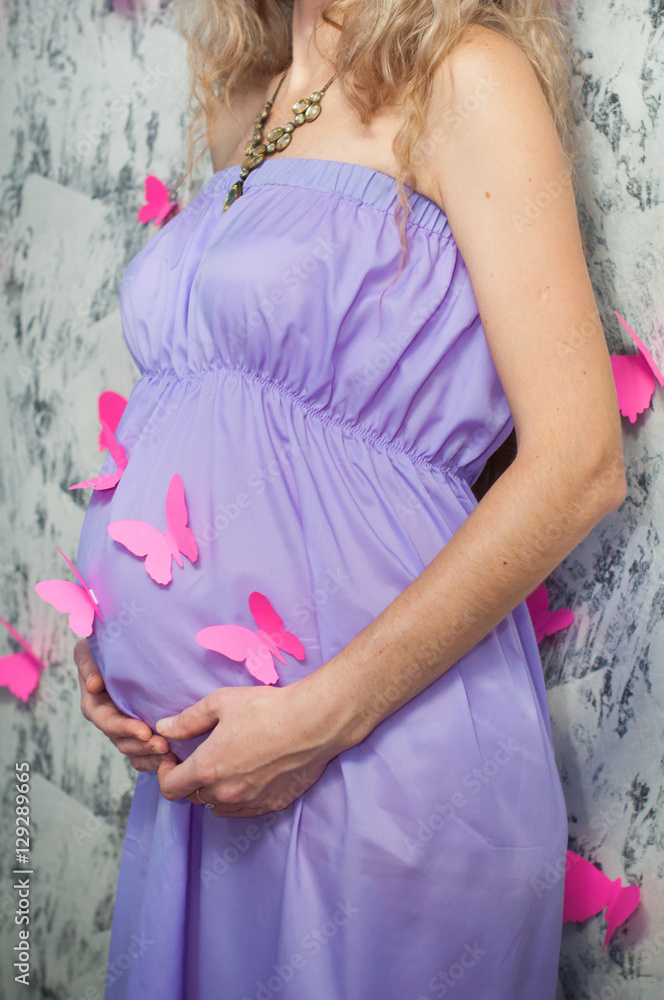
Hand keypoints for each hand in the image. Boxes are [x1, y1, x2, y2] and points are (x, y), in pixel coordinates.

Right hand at [75, 638, 176, 771]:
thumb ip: (87, 664)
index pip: (108, 722)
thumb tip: (93, 685)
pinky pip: (144, 754)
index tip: (145, 731)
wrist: (120, 650)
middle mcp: (110, 721)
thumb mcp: (88, 651)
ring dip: (152, 756)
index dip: (125, 729)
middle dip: (143, 746)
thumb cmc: (102, 649)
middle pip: (124, 742)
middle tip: (165, 746)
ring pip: (135, 751)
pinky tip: (173, 759)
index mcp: (95, 706)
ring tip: (171, 755)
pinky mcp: (139, 732)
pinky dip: (155, 760)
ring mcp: (124, 729)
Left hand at [154, 680, 350, 817]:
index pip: (170, 788)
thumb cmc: (267, 708)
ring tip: (226, 765)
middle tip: (201, 758)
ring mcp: (250, 802)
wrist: (313, 722)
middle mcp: (226, 792)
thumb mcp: (220, 703)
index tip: (173, 759)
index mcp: (208, 768)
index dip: (165, 774)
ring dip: (214, 790)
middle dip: (191, 780)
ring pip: (218, 806)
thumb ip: (188, 720)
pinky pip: (244, 810)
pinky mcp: (272, 804)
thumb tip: (164, 728)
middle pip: (193, 797)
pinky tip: (247, 776)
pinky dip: (238, 798)